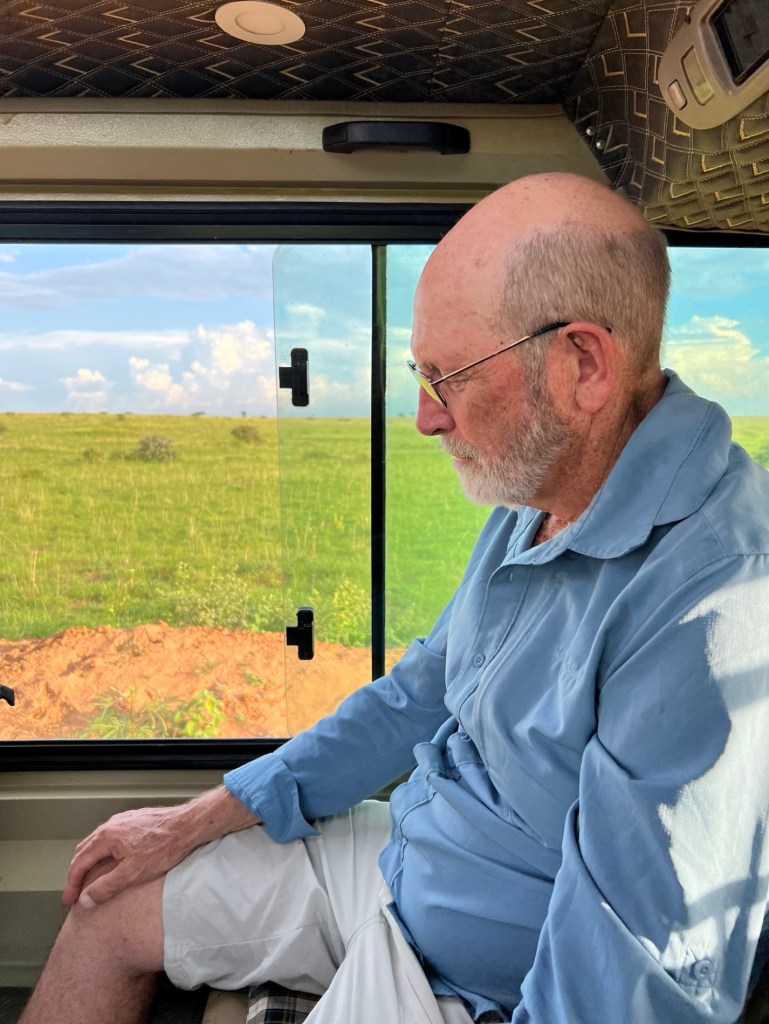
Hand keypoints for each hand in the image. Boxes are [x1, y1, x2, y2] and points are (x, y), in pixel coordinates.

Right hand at [62, 786, 258, 908]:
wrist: (189, 826)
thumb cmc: (165, 847)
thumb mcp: (133, 874)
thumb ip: (106, 887)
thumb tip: (86, 899)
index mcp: (106, 836)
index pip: (79, 862)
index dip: (72, 884)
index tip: (69, 900)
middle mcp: (112, 825)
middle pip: (85, 851)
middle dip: (77, 873)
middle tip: (75, 892)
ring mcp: (124, 821)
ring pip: (98, 843)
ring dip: (90, 862)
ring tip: (90, 881)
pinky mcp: (136, 821)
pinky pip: (112, 839)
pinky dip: (104, 854)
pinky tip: (112, 864)